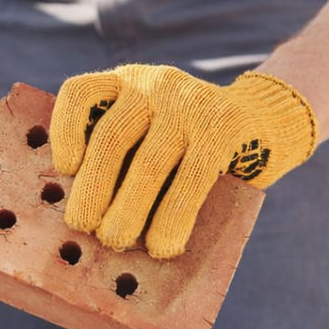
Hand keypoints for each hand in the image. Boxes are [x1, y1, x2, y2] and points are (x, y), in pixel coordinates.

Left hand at [49, 66, 316, 258]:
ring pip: (149, 163)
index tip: (64, 169)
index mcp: (124, 83)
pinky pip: (192, 177)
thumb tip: (85, 217)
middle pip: (111, 137)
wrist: (263, 122)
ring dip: (128, 210)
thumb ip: (119, 157)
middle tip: (82, 228)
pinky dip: (173, 217)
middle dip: (93, 189)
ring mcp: (190, 103)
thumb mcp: (148, 133)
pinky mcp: (224, 127)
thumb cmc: (185, 145)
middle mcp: (153, 84)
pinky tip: (164, 245)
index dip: (64, 130)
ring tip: (116, 241)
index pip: (80, 93)